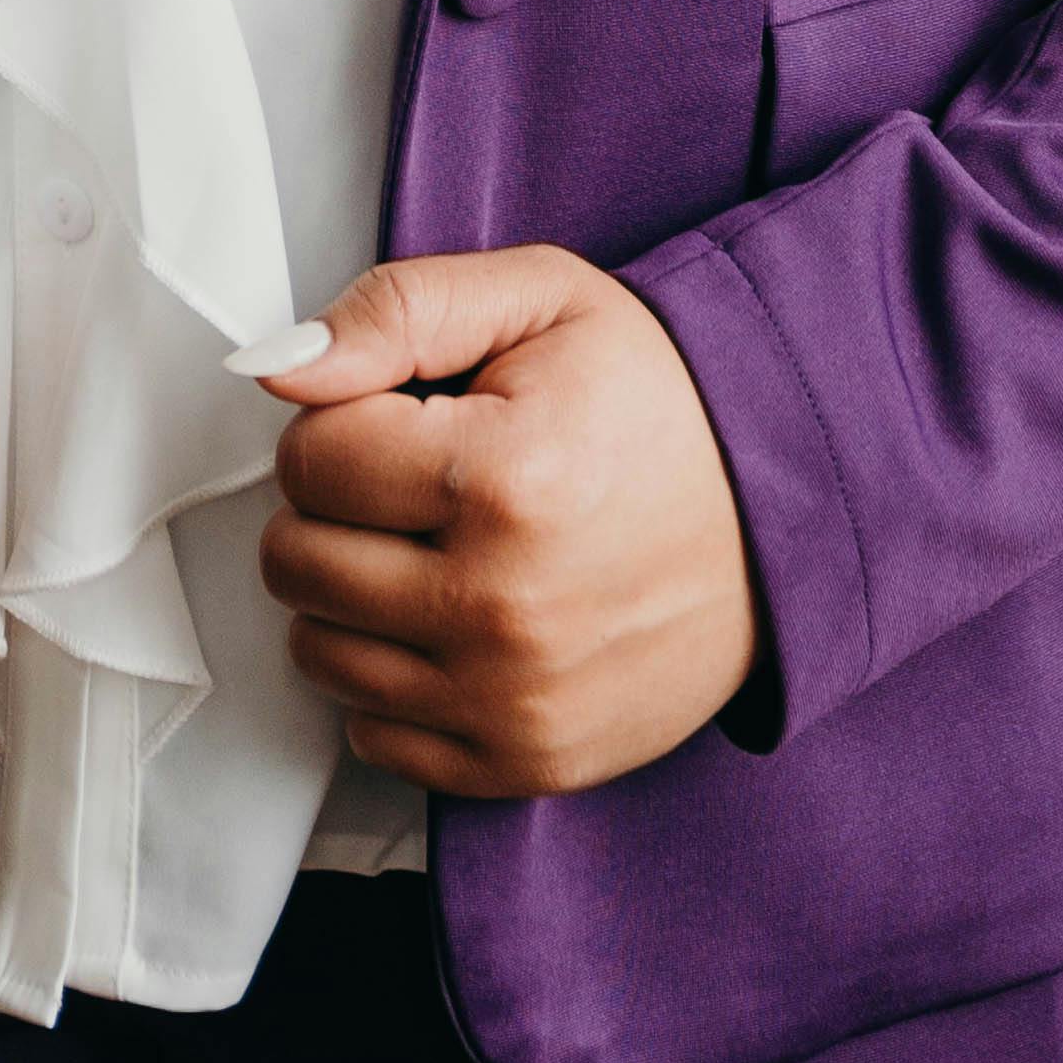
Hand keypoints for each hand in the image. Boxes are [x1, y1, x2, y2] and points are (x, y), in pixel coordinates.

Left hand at [251, 247, 757, 796]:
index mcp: (503, 478)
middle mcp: (503, 606)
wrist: (785, 515)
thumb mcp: (541, 300)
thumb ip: (398, 310)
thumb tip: (277, 361)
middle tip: (412, 481)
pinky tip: (455, 620)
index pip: (309, 457)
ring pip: (319, 652)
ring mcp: (513, 700)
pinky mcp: (526, 763)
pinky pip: (374, 736)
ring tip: (435, 546)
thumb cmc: (659, 400)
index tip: (404, 417)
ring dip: (353, 594)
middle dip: (335, 507)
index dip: (344, 422)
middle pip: (296, 560)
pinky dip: (394, 677)